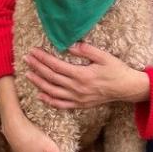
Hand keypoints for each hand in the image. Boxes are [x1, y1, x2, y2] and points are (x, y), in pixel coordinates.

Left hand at [23, 42, 149, 109]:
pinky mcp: (80, 105)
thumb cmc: (116, 70)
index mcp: (82, 75)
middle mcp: (77, 88)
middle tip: (26, 59)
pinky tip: (40, 95)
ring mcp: (78, 98)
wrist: (126, 88)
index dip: (43, 59)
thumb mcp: (103, 56)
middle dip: (37, 68)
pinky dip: (49, 100)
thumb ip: (86, 50)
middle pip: (51, 78)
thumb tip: (69, 46)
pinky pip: (61, 105)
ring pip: (53, 92)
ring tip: (28, 75)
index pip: (56, 66)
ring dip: (38, 83)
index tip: (33, 52)